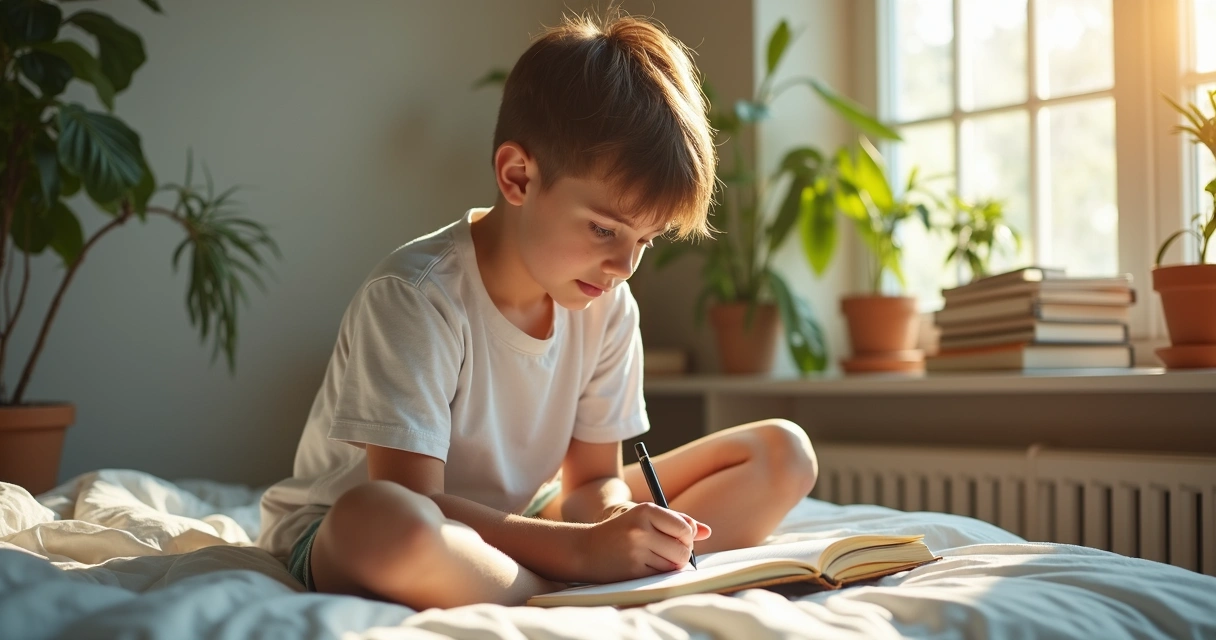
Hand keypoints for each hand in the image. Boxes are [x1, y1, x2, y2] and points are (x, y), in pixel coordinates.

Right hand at [574, 502, 710, 582]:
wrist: (584, 549)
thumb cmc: (622, 532)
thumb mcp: (646, 518)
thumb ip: (677, 522)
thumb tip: (707, 532)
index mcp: (646, 511)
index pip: (685, 528)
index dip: (688, 537)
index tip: (680, 538)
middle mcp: (640, 529)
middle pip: (683, 550)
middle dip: (682, 554)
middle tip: (670, 552)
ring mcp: (635, 551)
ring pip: (673, 565)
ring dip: (670, 566)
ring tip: (655, 559)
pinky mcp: (632, 572)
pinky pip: (660, 577)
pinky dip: (659, 575)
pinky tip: (646, 567)